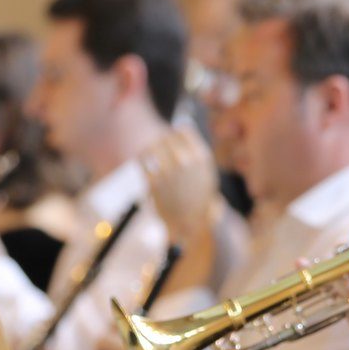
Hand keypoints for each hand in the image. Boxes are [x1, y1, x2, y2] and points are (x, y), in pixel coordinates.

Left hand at [143, 127, 220, 244]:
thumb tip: (180, 126)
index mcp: (201, 157)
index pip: (183, 130)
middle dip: (161, 142)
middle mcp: (185, 161)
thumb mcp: (205, 172)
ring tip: (149, 153)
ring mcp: (169, 172)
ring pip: (152, 147)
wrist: (191, 223)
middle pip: (166, 137)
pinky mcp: (154, 182)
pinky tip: (144, 163)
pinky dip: (142, 161)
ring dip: (149, 149)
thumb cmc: (198, 197)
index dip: (176, 132)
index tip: (172, 137)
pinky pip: (143, 162)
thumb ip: (194, 150)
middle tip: (159, 147)